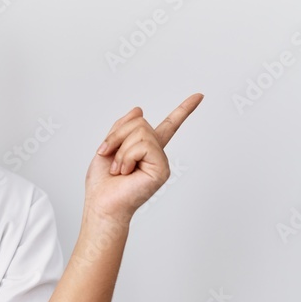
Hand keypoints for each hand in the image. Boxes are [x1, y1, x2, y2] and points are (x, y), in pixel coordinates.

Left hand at [84, 93, 203, 221]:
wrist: (101, 205)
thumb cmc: (102, 184)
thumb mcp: (107, 148)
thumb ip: (121, 128)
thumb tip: (138, 109)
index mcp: (145, 149)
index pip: (168, 125)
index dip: (184, 110)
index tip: (199, 96)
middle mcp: (157, 154)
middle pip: (140, 122)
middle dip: (117, 136)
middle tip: (108, 157)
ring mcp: (161, 161)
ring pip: (141, 132)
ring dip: (120, 149)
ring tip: (118, 169)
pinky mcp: (162, 169)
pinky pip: (143, 146)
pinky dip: (126, 156)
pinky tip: (125, 172)